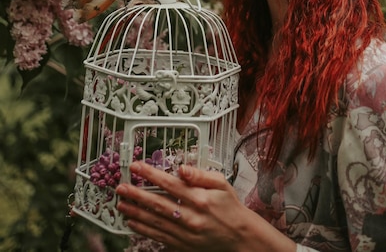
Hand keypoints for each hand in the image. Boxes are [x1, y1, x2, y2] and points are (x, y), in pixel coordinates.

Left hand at [116, 161, 246, 251]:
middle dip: (137, 195)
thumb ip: (200, 174)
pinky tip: (133, 222)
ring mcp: (185, 233)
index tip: (136, 167)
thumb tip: (182, 168)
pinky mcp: (182, 245)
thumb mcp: (221, 183)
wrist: (239, 236)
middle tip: (121, 188)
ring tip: (121, 204)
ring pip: (155, 222)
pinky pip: (159, 237)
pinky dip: (144, 230)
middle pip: (158, 204)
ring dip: (136, 213)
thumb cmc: (230, 206)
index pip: (170, 184)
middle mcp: (191, 217)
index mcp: (200, 199)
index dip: (151, 175)